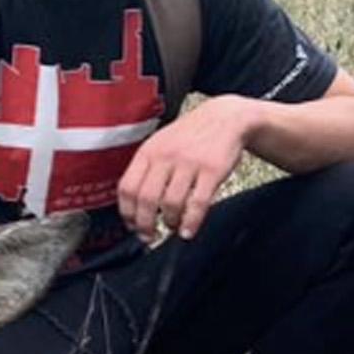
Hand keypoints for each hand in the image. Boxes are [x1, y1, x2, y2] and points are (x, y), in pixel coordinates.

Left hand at [117, 96, 254, 242]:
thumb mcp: (161, 143)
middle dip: (145, 225)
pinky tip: (189, 230)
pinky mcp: (212, 170)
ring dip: (169, 223)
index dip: (127, 212)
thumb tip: (134, 204)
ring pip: (171, 204)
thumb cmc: (192, 134)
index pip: (127, 187)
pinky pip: (198, 204)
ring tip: (172, 226)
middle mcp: (166, 156)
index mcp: (149, 151)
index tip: (131, 226)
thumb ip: (147, 168)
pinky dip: (191, 223)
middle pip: (146, 199)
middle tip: (148, 236)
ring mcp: (189, 163)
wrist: (226, 117)